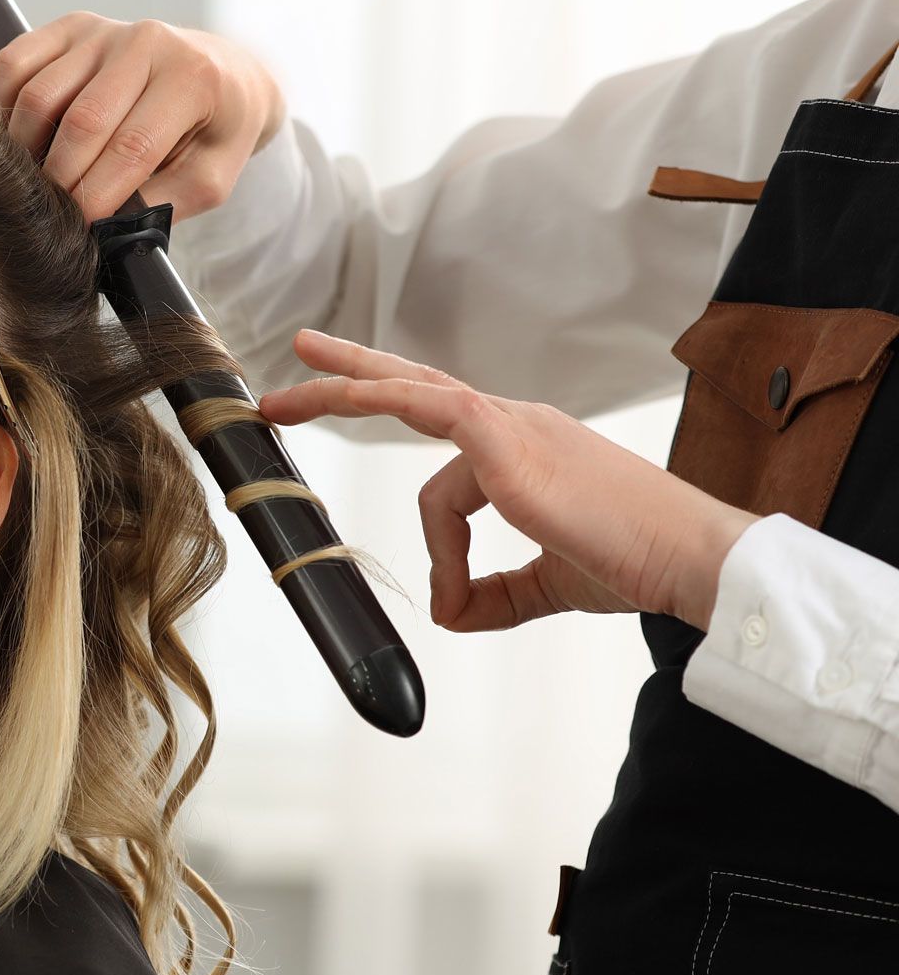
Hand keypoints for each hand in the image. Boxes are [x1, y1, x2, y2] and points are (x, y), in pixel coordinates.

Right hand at [0, 12, 285, 225]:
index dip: (97, 194)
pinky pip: (15, 63)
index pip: (132, 145)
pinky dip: (1, 107)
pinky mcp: (70, 27)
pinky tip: (14, 141)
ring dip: (25, 149)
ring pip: (39, 94)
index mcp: (192, 78)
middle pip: (81, 121)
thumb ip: (164, 203)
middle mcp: (146, 42)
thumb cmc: (216, 130)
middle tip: (54, 215)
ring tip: (34, 181)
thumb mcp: (211, 178)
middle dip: (60, 180)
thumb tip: (105, 226)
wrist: (222, 73)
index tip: (79, 228)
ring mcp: (103, 30)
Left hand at [256, 329, 762, 632]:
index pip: (450, 455)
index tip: (450, 600)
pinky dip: (402, 455)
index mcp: (527, 447)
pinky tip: (399, 490)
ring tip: (281, 402)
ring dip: (341, 390)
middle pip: (417, 382)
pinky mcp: (511, 446)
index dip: (439, 538)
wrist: (693, 562)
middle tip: (298, 359)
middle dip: (352, 370)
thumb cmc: (638, 563)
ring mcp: (515, 428)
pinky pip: (432, 415)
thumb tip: (450, 615)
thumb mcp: (551, 583)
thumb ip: (496, 595)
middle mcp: (518, 424)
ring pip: (409, 392)